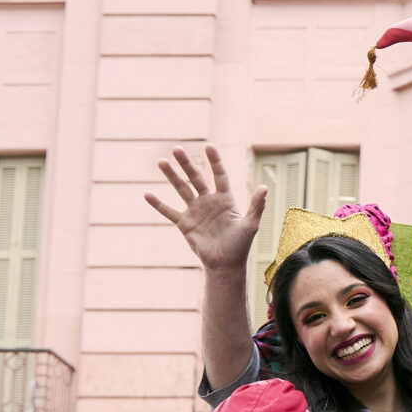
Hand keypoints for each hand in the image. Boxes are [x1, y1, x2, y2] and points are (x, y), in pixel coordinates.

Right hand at [147, 145, 265, 276]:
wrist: (225, 265)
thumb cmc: (240, 245)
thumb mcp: (250, 225)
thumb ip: (256, 206)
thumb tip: (264, 187)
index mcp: (225, 200)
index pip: (219, 175)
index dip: (215, 161)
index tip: (209, 147)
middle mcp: (208, 202)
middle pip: (196, 178)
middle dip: (187, 164)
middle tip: (177, 148)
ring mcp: (195, 211)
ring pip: (181, 189)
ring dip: (171, 176)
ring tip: (162, 162)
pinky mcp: (184, 224)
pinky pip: (169, 211)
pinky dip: (158, 204)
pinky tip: (147, 194)